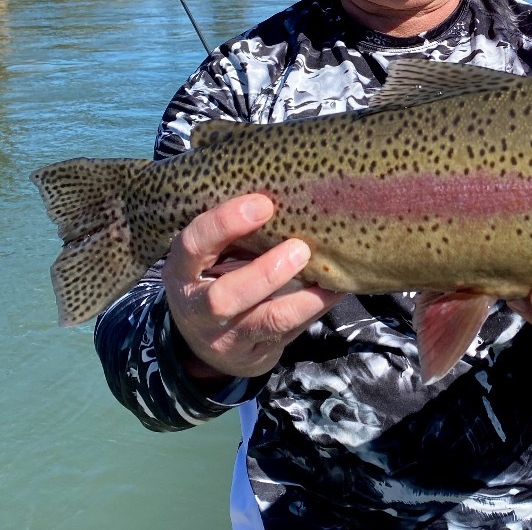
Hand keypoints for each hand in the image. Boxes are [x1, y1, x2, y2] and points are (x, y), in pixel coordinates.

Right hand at [162, 193, 343, 381]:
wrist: (204, 341)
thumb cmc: (214, 275)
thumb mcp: (208, 254)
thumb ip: (231, 231)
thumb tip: (282, 189)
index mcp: (182, 271)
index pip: (193, 245)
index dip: (225, 224)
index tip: (264, 204)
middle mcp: (197, 308)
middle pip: (224, 298)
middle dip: (265, 273)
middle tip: (300, 248)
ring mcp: (224, 338)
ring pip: (265, 322)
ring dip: (302, 299)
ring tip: (328, 274)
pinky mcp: (252, 355)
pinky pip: (288, 332)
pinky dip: (315, 309)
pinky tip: (335, 289)